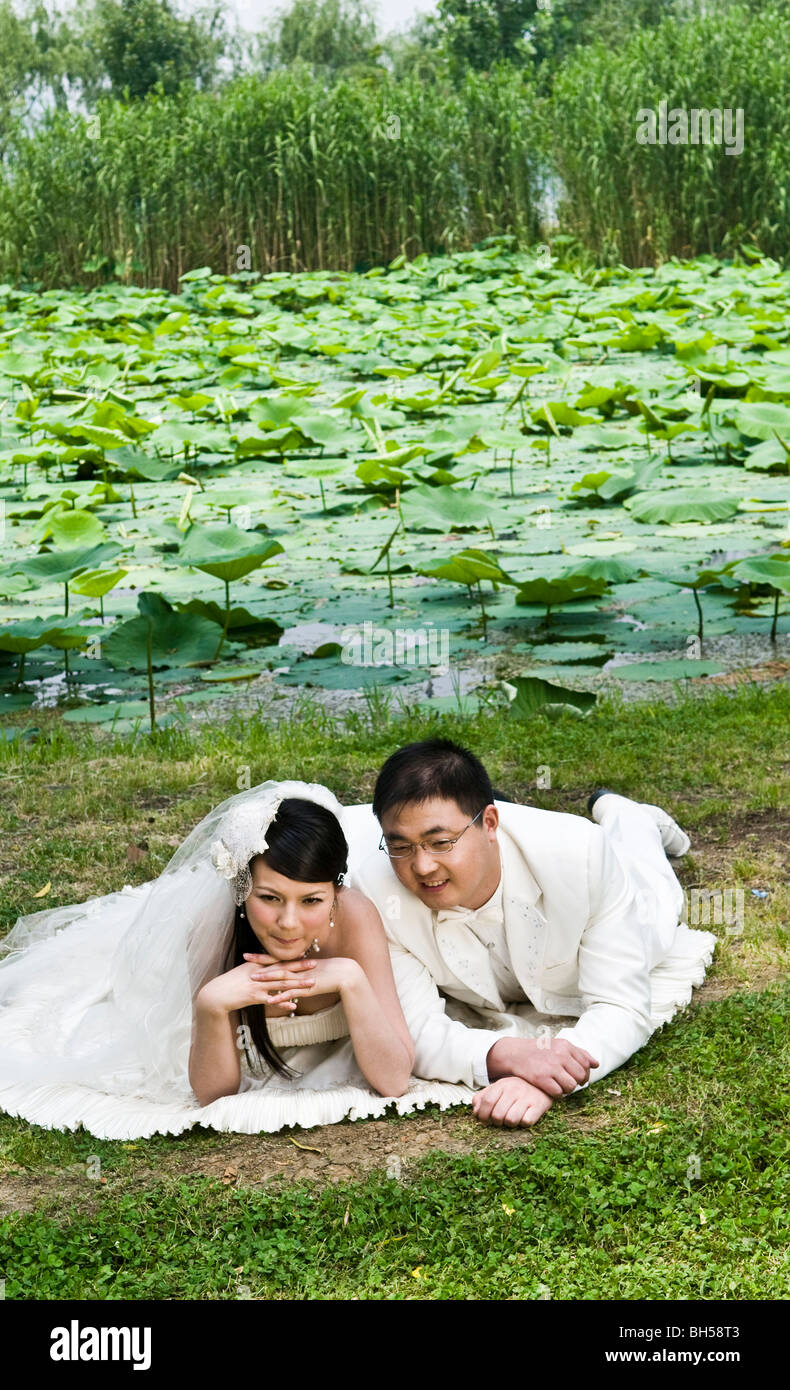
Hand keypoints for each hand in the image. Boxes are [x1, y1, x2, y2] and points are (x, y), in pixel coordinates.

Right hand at [198, 956, 317, 1015]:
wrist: (216, 994)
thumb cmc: (229, 983)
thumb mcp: (243, 972)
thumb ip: (257, 970)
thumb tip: (268, 969)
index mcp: (257, 966)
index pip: (278, 961)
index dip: (292, 960)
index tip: (307, 957)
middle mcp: (259, 973)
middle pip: (283, 969)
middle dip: (300, 967)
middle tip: (315, 965)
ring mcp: (257, 985)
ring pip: (281, 984)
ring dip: (297, 984)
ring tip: (311, 984)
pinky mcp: (253, 997)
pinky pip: (271, 1000)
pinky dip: (282, 1003)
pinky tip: (293, 1006)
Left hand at [245, 952, 361, 998]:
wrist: (345, 973)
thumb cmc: (330, 972)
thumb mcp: (312, 971)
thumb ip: (300, 972)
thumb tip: (291, 974)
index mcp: (297, 964)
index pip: (276, 959)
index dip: (261, 957)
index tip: (248, 955)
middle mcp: (298, 969)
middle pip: (275, 966)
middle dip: (259, 964)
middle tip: (243, 961)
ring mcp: (302, 978)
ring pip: (281, 978)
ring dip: (267, 979)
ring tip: (252, 980)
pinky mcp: (308, 988)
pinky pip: (292, 993)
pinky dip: (281, 996)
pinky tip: (271, 1000)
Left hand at [472, 1076, 553, 1127]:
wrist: (543, 1082)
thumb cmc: (516, 1089)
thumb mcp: (499, 1088)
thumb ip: (483, 1097)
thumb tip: (475, 1112)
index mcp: (502, 1084)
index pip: (487, 1101)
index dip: (483, 1115)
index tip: (484, 1121)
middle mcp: (514, 1089)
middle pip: (498, 1114)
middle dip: (496, 1122)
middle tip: (500, 1121)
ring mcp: (526, 1097)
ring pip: (511, 1120)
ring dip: (510, 1124)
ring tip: (513, 1118)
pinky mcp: (539, 1105)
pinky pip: (527, 1121)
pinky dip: (524, 1122)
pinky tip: (525, 1117)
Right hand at [486, 1036, 599, 1096]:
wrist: (514, 1053)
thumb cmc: (539, 1051)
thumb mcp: (559, 1045)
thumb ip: (579, 1053)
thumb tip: (596, 1064)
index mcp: (565, 1045)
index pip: (586, 1063)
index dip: (584, 1073)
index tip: (577, 1077)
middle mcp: (560, 1055)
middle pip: (580, 1076)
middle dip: (576, 1082)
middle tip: (567, 1082)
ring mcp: (551, 1067)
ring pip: (571, 1086)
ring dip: (567, 1090)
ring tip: (559, 1086)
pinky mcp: (542, 1078)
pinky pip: (559, 1093)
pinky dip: (557, 1094)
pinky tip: (551, 1089)